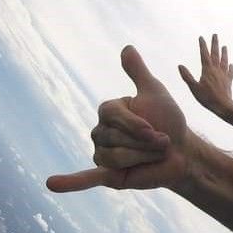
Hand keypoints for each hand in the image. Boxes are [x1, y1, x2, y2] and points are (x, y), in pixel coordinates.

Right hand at [47, 46, 190, 191]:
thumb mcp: (155, 92)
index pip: (114, 117)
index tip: (158, 130)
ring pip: (116, 158)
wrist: (181, 152)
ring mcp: (102, 154)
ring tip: (152, 155)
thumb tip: (126, 48)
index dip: (139, 126)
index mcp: (108, 110)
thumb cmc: (168, 120)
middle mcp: (100, 131)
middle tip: (159, 144)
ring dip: (142, 157)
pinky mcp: (108, 175)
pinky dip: (69, 183)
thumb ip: (138, 73)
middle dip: (145, 144)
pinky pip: (86, 178)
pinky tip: (51, 184)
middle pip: (116, 139)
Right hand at [179, 34, 232, 117]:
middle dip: (215, 44)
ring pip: (224, 61)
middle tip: (215, 35)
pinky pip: (230, 72)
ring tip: (225, 46)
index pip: (204, 55)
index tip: (201, 37)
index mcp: (207, 70)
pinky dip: (230, 67)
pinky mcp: (228, 82)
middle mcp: (216, 70)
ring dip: (224, 53)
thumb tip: (180, 65)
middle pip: (216, 54)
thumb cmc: (207, 98)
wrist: (223, 107)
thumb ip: (187, 76)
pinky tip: (231, 65)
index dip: (202, 45)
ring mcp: (223, 75)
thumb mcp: (193, 88)